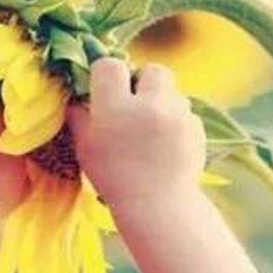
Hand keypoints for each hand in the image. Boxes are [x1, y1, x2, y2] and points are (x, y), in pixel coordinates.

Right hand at [67, 58, 205, 203]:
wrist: (157, 206)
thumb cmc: (113, 178)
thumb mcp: (86, 148)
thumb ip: (80, 117)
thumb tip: (76, 98)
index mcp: (116, 107)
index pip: (110, 65)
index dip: (106, 75)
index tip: (106, 91)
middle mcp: (149, 104)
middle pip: (151, 69)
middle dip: (144, 82)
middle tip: (135, 106)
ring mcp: (177, 114)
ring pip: (172, 91)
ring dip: (162, 102)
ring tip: (152, 130)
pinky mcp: (196, 127)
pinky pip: (186, 112)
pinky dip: (177, 122)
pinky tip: (167, 145)